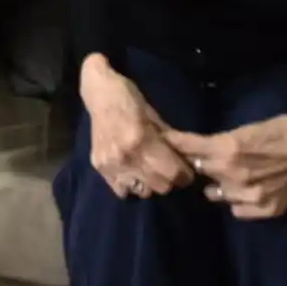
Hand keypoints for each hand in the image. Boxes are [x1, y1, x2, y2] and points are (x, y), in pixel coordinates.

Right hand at [80, 56, 194, 197]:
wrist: (99, 93)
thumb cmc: (130, 99)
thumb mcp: (154, 117)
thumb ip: (170, 141)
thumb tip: (187, 160)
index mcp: (142, 140)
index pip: (173, 172)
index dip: (184, 174)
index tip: (186, 170)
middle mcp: (126, 157)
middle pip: (160, 187)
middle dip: (170, 180)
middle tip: (169, 170)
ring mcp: (110, 164)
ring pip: (142, 192)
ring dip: (150, 184)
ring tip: (150, 171)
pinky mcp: (99, 168)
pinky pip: (121, 191)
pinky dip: (130, 186)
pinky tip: (132, 173)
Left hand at [164, 111, 286, 219]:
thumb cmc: (283, 129)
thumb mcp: (247, 128)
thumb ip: (220, 143)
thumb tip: (196, 149)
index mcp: (228, 149)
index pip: (189, 148)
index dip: (174, 144)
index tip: (163, 141)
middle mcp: (234, 175)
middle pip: (198, 172)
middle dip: (193, 165)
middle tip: (193, 160)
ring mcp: (250, 196)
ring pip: (215, 194)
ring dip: (215, 185)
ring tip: (221, 177)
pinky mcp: (266, 210)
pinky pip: (237, 211)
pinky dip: (235, 202)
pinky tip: (240, 192)